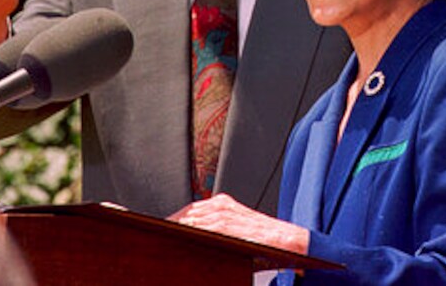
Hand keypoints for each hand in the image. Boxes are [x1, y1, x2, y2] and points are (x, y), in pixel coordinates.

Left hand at [168, 194, 308, 254]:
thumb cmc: (265, 241)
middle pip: (185, 214)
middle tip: (156, 235)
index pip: (188, 210)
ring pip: (190, 221)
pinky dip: (189, 233)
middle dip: (170, 225)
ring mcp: (223, 214)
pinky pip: (202, 229)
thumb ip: (216, 230)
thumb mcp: (238, 230)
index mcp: (222, 204)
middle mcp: (221, 205)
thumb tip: (192, 237)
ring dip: (175, 230)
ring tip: (163, 239)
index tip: (160, 228)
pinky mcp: (228, 226)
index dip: (172, 220)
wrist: (288, 242)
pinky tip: (180, 240)